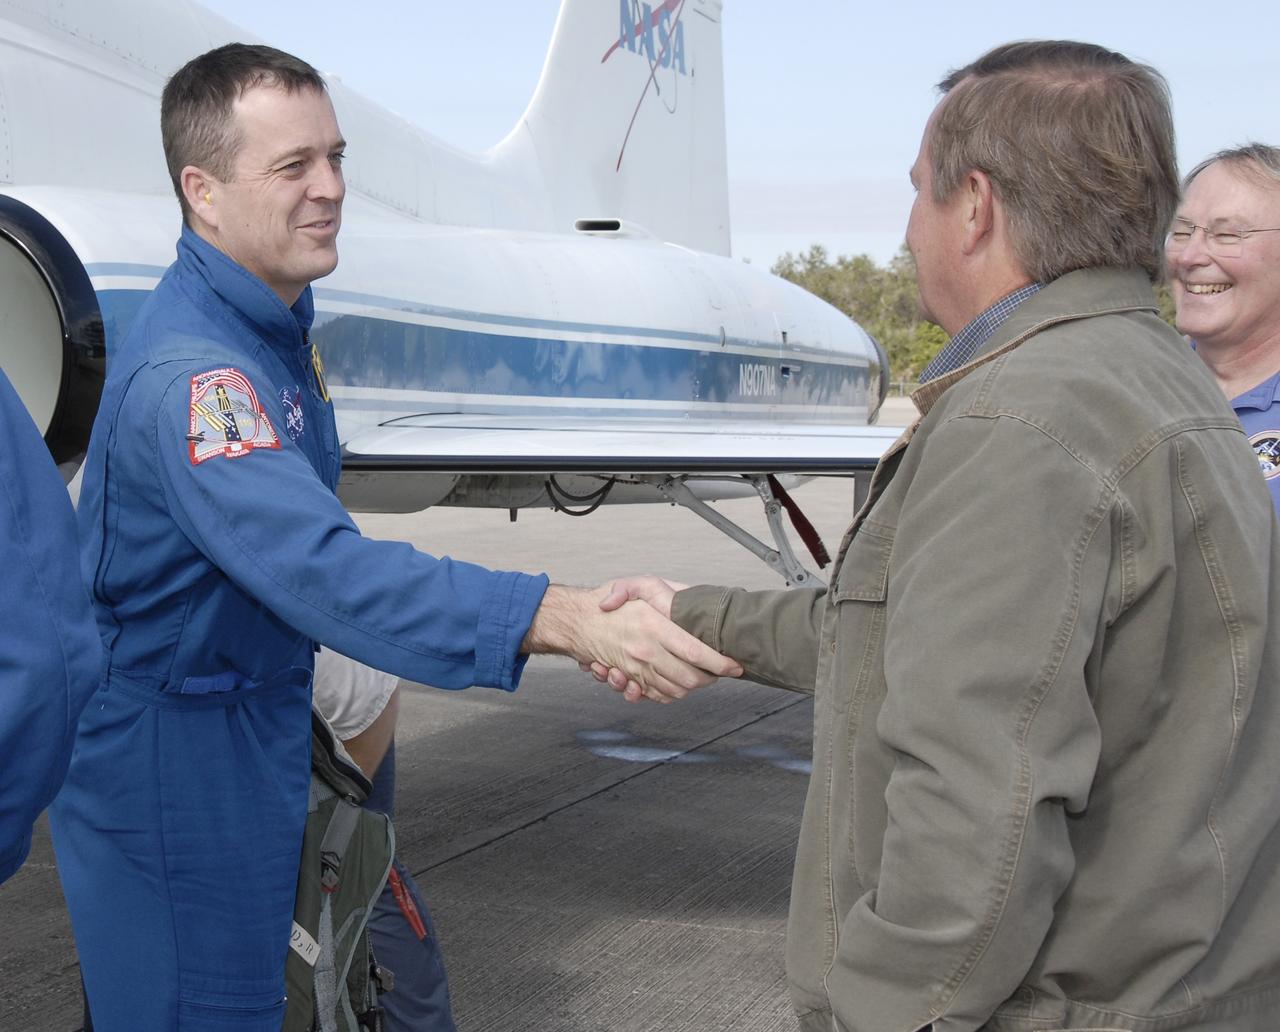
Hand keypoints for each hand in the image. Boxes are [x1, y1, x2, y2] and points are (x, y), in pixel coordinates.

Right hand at [524, 583, 739, 703]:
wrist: (576, 622)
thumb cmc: (610, 604)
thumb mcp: (637, 585)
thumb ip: (660, 588)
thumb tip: (682, 598)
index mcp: (653, 626)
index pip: (696, 651)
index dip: (720, 662)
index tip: (735, 664)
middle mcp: (646, 651)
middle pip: (691, 678)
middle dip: (711, 678)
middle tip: (722, 670)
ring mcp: (637, 669)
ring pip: (676, 690)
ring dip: (694, 686)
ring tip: (703, 674)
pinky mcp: (630, 679)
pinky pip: (658, 695)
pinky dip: (671, 693)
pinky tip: (676, 681)